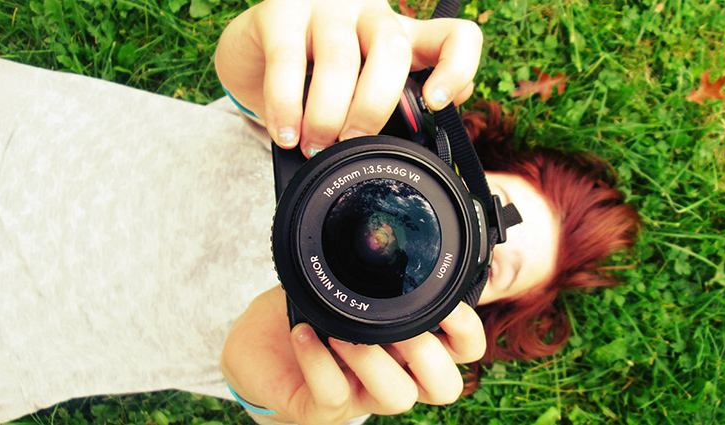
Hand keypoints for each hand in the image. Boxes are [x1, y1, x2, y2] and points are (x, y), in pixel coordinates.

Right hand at [215, 0, 482, 156]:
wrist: (254, 51)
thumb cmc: (317, 74)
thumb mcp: (364, 88)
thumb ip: (396, 104)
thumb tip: (427, 125)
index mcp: (402, 35)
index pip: (454, 36)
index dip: (457, 68)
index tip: (437, 102)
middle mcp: (370, 13)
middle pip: (391, 50)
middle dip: (372, 107)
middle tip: (351, 142)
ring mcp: (326, 8)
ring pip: (340, 59)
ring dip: (327, 114)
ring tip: (314, 146)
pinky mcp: (280, 11)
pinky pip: (287, 61)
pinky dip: (286, 106)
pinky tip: (286, 133)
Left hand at [220, 286, 485, 424]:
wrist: (258, 347)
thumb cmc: (312, 312)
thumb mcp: (347, 284)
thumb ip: (376, 268)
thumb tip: (391, 220)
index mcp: (410, 345)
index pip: (465, 350)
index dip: (467, 329)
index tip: (447, 301)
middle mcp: (394, 374)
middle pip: (445, 386)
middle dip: (430, 355)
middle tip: (399, 326)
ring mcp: (360, 396)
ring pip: (395, 397)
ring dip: (372, 359)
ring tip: (341, 330)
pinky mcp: (320, 410)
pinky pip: (333, 394)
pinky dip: (318, 361)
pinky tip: (304, 333)